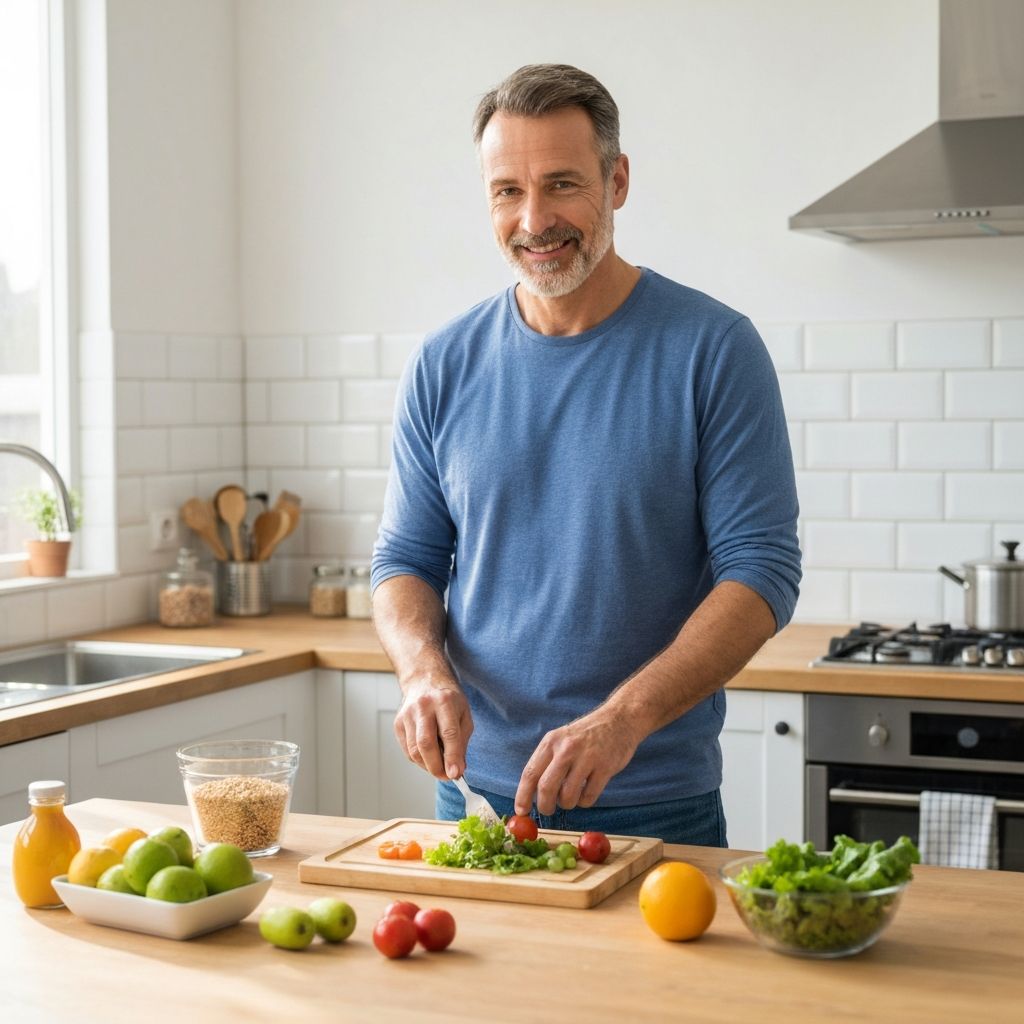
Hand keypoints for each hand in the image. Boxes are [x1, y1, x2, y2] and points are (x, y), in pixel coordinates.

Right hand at [393, 677, 472, 781]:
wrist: (424, 681)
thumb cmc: (448, 701)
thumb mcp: (464, 715)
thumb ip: (462, 742)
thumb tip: (457, 770)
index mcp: (444, 701)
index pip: (448, 733)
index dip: (452, 756)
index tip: (456, 774)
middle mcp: (423, 706)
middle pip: (426, 743)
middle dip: (436, 766)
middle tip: (447, 777)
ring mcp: (407, 714)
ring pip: (414, 750)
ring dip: (428, 766)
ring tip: (439, 767)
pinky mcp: (398, 723)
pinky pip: (407, 750)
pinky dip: (419, 759)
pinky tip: (428, 757)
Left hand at [514, 708, 640, 815]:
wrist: (618, 719)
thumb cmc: (585, 736)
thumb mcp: (561, 739)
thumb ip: (546, 762)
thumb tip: (530, 794)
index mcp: (551, 742)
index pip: (530, 773)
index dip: (522, 796)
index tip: (521, 812)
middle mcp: (566, 749)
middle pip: (546, 788)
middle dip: (545, 806)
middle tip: (548, 810)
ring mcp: (587, 758)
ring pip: (567, 797)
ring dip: (567, 804)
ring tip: (572, 796)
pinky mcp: (605, 768)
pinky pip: (588, 797)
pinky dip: (585, 801)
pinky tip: (587, 791)